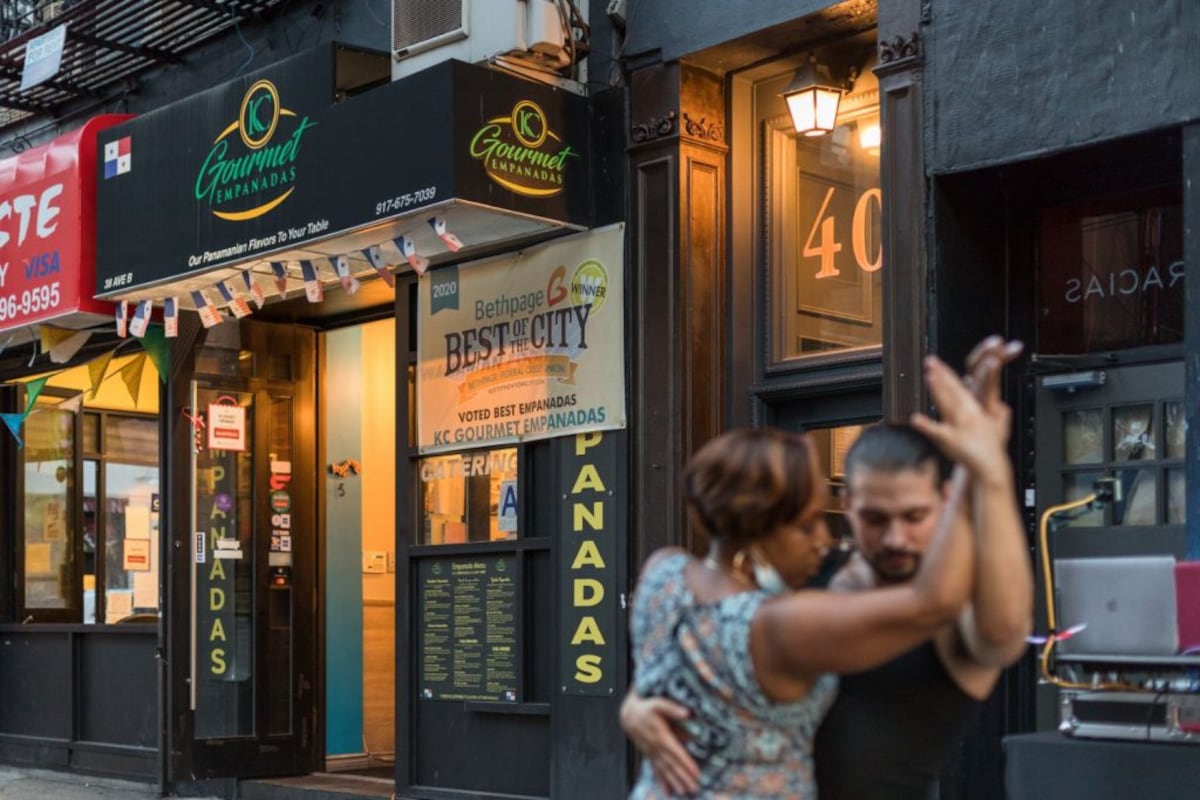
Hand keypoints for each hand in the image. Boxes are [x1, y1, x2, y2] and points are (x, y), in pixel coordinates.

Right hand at [620, 693, 698, 795]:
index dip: (686, 763)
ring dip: (674, 782)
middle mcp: (656, 747)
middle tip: (694, 788)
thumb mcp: (658, 703)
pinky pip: (655, 770)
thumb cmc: (645, 708)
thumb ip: (672, 708)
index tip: (696, 773)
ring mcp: (652, 753)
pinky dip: (661, 781)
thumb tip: (686, 713)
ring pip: (664, 770)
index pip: (676, 752)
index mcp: (661, 736)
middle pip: (672, 765)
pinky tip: (666, 791)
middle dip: (683, 777)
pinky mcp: (649, 755)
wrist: (629, 714)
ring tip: (683, 792)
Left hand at [910, 337, 1020, 481]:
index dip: (946, 373)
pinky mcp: (949, 440)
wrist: (989, 466)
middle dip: (941, 375)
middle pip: (951, 391)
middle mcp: (965, 413)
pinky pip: (936, 431)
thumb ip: (994, 408)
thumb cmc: (990, 445)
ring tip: (929, 377)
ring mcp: (957, 425)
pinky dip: (926, 425)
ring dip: (938, 390)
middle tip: (930, 361)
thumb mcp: (996, 422)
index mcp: (973, 408)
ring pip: (945, 404)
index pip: (957, 387)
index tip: (935, 362)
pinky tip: (915, 419)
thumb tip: (990, 397)